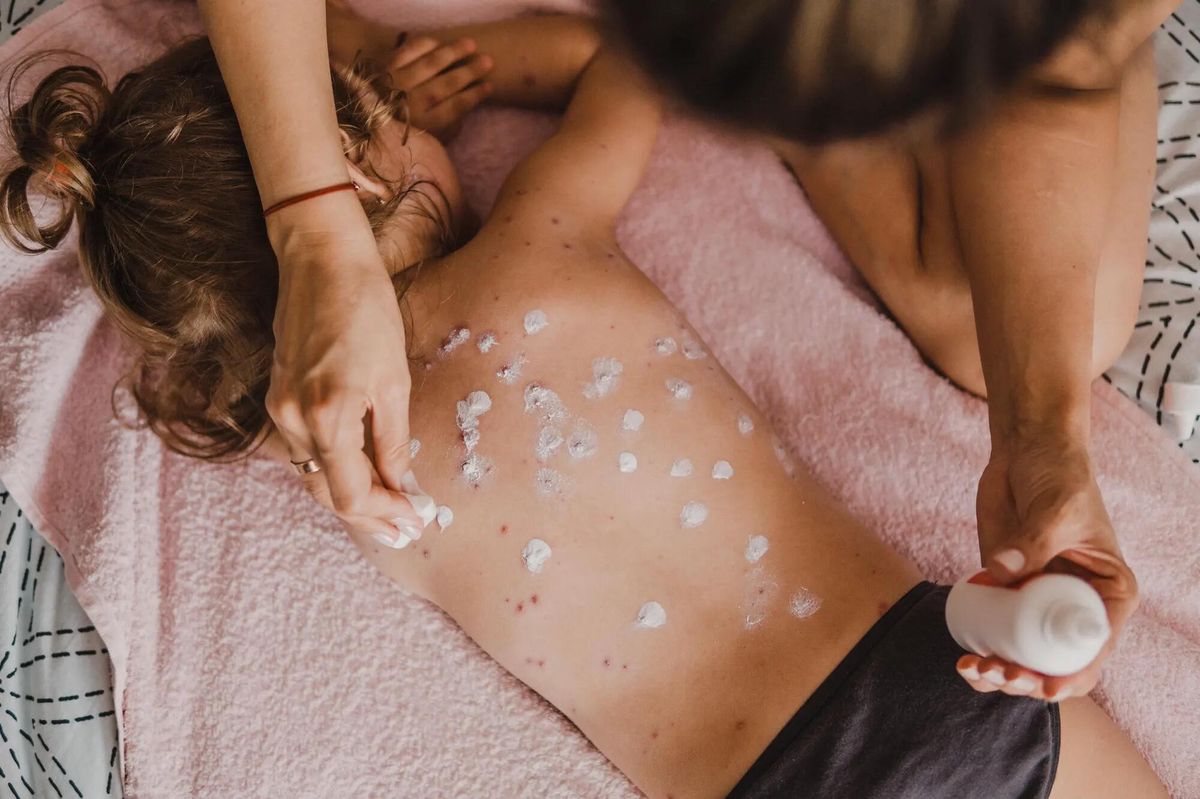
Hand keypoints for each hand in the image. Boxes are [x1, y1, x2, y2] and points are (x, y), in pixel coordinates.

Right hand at [265, 208, 426, 546]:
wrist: (322, 261)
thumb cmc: (367, 311)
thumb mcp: (394, 382)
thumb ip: (393, 442)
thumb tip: (404, 487)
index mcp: (326, 418)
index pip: (350, 493)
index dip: (384, 514)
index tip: (415, 522)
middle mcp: (291, 420)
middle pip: (326, 492)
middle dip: (368, 516)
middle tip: (406, 531)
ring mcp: (278, 409)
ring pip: (314, 473)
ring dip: (350, 497)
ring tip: (391, 514)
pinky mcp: (277, 396)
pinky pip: (305, 449)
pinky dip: (333, 469)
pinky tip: (362, 476)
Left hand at [326, 3, 493, 140]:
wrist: (359, 121)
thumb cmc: (401, 131)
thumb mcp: (427, 140)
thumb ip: (447, 127)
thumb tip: (466, 108)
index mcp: (422, 126)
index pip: (454, 108)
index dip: (473, 96)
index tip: (490, 86)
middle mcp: (409, 105)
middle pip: (445, 85)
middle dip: (469, 72)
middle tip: (488, 61)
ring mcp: (395, 83)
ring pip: (429, 65)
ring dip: (452, 53)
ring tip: (471, 45)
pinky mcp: (383, 67)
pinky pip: (407, 51)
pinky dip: (425, 44)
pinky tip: (440, 43)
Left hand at [958, 436, 1137, 700]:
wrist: (1027, 452)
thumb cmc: (1059, 475)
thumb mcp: (1056, 509)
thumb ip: (1033, 542)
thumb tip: (1001, 573)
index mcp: (1108, 595)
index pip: (1094, 649)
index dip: (1071, 677)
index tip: (1042, 688)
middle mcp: (1075, 605)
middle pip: (1055, 662)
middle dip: (1026, 679)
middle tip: (995, 672)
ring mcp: (1038, 599)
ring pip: (1023, 653)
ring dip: (1000, 671)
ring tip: (973, 668)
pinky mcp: (1008, 587)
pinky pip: (996, 628)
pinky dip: (982, 647)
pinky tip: (965, 654)